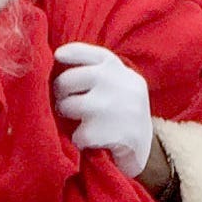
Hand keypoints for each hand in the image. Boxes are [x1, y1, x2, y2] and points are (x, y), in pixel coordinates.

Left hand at [52, 42, 155, 177]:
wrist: (143, 148)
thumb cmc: (122, 112)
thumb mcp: (118, 83)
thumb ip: (96, 72)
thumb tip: (58, 58)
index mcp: (118, 69)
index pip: (86, 53)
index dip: (68, 54)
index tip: (57, 57)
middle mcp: (116, 82)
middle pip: (67, 81)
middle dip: (61, 94)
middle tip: (68, 104)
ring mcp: (112, 107)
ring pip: (68, 106)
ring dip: (69, 118)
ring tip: (82, 122)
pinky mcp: (108, 132)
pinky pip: (76, 134)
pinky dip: (80, 140)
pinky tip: (93, 140)